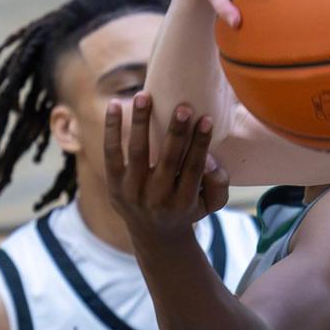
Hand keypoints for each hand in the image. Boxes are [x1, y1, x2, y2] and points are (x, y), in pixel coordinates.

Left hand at [105, 92, 229, 238]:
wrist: (154, 234)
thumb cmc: (188, 208)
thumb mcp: (210, 204)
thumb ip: (219, 182)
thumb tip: (208, 157)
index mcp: (183, 202)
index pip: (194, 169)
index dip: (200, 144)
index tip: (206, 119)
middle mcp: (156, 198)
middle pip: (168, 160)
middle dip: (176, 133)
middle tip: (183, 107)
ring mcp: (132, 191)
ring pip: (137, 152)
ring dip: (141, 122)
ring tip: (144, 96)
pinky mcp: (114, 184)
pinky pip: (111, 153)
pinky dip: (112, 129)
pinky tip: (114, 105)